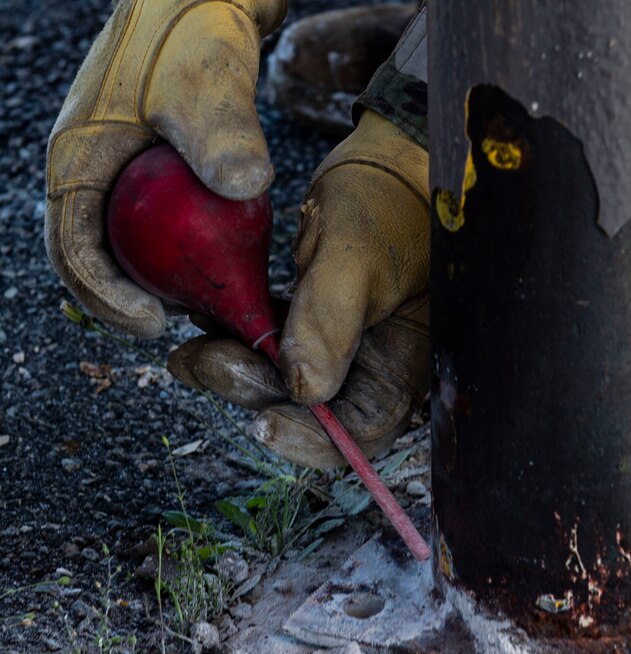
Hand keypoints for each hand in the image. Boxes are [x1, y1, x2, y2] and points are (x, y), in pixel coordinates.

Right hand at [46, 0, 285, 337]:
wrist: (202, 2)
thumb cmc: (194, 32)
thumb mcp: (207, 81)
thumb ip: (224, 132)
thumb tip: (245, 185)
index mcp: (77, 160)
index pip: (72, 249)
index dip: (105, 297)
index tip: (155, 323)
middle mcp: (91, 175)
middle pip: (96, 262)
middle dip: (131, 305)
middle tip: (188, 329)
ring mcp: (119, 178)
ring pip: (129, 251)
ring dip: (162, 286)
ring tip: (211, 309)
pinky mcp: (150, 177)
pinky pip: (161, 232)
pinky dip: (187, 257)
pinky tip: (229, 271)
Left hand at [168, 112, 430, 467]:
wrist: (389, 161)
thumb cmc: (388, 201)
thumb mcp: (357, 256)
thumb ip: (330, 321)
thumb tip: (304, 390)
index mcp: (404, 363)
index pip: (360, 432)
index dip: (309, 439)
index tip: (259, 421)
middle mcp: (376, 365)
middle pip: (311, 412)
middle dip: (254, 390)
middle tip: (205, 358)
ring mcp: (346, 346)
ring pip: (283, 381)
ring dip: (237, 365)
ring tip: (196, 338)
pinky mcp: (318, 324)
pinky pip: (276, 347)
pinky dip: (241, 337)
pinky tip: (209, 317)